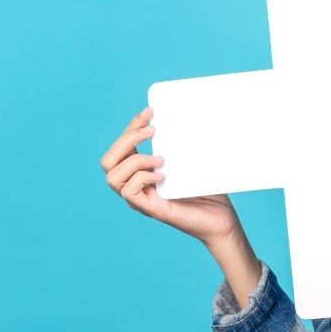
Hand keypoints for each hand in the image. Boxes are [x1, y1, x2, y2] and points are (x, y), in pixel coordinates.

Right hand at [101, 105, 240, 246]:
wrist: (222, 220)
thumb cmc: (209, 191)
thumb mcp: (193, 162)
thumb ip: (184, 145)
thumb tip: (191, 116)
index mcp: (141, 173)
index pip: (122, 147)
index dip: (132, 126)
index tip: (150, 111)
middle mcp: (136, 186)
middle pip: (108, 161)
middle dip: (125, 139)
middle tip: (152, 131)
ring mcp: (142, 199)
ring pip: (113, 176)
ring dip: (134, 160)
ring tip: (160, 158)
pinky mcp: (152, 210)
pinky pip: (129, 192)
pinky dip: (142, 178)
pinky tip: (161, 175)